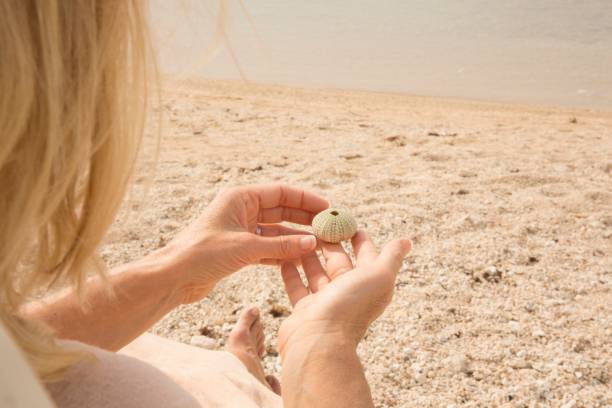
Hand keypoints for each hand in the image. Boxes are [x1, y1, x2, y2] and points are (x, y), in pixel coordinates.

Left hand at [155, 184, 328, 303]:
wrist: (174, 277)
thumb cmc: (202, 254)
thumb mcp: (246, 247)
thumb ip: (281, 245)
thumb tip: (313, 243)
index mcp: (240, 198)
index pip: (281, 192)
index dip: (305, 199)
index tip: (327, 208)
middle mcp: (242, 210)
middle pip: (281, 210)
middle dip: (305, 218)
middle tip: (329, 227)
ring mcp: (241, 230)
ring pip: (277, 230)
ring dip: (296, 237)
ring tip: (320, 245)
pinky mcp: (239, 250)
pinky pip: (269, 247)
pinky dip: (284, 252)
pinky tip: (302, 258)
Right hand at [277, 231, 411, 355]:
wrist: (319, 342)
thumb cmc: (350, 307)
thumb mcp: (378, 276)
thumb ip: (391, 257)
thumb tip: (406, 241)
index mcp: (368, 284)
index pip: (366, 255)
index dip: (359, 238)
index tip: (346, 220)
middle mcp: (348, 293)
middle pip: (339, 262)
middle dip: (330, 242)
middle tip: (318, 223)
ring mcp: (325, 302)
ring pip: (317, 272)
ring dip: (309, 254)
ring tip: (299, 235)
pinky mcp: (304, 310)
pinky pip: (297, 286)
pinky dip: (292, 271)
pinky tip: (285, 256)